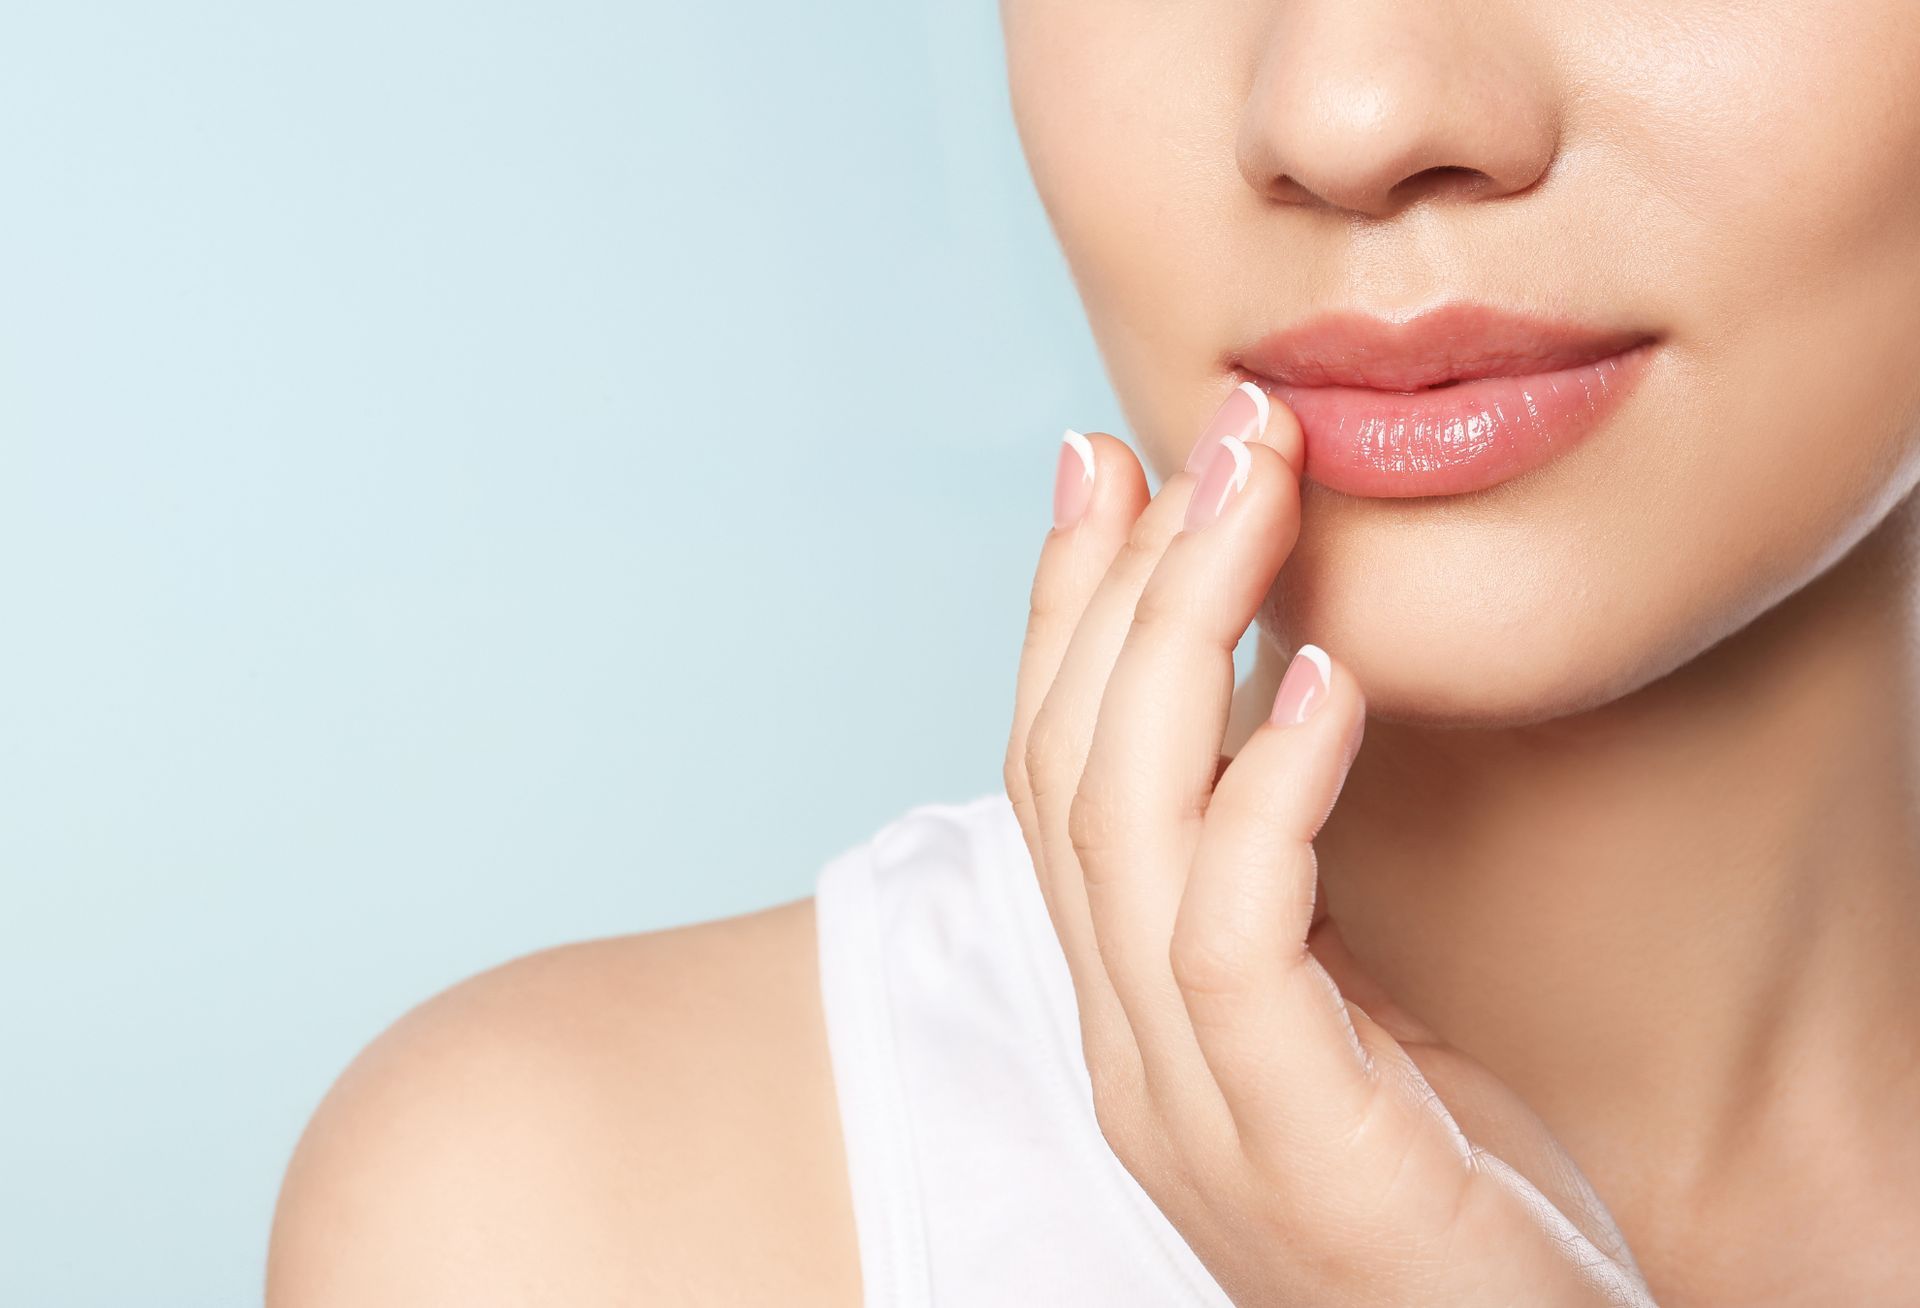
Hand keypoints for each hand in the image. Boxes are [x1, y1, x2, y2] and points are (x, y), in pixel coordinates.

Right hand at [1002, 410, 1654, 1306]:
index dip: (1061, 613)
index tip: (1100, 466)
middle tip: (1207, 429)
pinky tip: (1318, 678)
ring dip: (1177, 637)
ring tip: (1250, 491)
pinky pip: (1236, 938)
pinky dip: (1264, 789)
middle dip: (1123, 580)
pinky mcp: (1292, 1149)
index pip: (1050, 780)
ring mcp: (1191, 1110)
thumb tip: (1258, 700)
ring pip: (1124, 830)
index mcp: (1127, 1015)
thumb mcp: (1350, 1012)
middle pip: (1066, 777)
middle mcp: (1126, 1055)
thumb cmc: (1458, 1203)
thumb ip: (1278, 882)